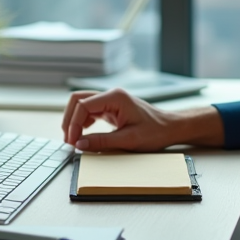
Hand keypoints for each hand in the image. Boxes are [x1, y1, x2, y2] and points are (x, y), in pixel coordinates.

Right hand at [61, 89, 223, 150]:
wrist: (170, 128)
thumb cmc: (155, 132)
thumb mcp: (128, 140)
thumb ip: (102, 142)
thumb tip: (79, 144)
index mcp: (115, 97)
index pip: (83, 105)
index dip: (73, 124)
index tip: (73, 142)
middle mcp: (111, 95)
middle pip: (78, 99)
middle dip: (69, 119)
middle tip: (69, 140)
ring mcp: (110, 100)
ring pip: (81, 103)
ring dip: (74, 120)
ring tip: (73, 139)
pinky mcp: (111, 107)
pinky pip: (89, 110)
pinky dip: (82, 121)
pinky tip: (82, 134)